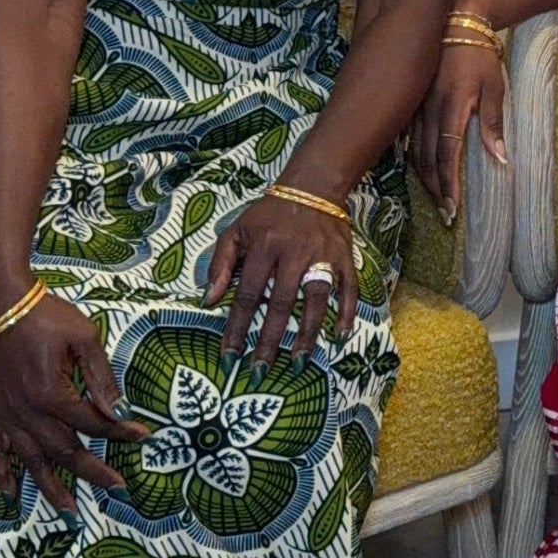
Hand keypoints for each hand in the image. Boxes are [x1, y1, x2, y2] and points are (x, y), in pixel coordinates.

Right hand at [0, 290, 147, 516]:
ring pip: (31, 460)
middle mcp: (28, 412)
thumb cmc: (43, 315)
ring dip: (51, 488)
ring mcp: (5, 415)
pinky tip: (11, 492)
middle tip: (116, 489)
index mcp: (52, 393)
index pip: (94, 423)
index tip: (142, 436)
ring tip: (69, 512)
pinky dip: (2, 472)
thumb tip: (119, 410)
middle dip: (93, 472)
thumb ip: (100, 376)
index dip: (120, 432)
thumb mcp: (83, 337)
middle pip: (65, 451)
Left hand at [205, 192, 357, 367]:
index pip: (247, 294)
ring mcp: (322, 256)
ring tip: (299, 362)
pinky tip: (340, 336)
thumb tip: (209, 301)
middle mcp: (293, 253)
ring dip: (307, 332)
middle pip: (280, 303)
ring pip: (315, 298)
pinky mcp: (344, 257)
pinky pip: (349, 287)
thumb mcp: (236, 230)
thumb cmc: (269, 214)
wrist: (313, 186)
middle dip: (269, 340)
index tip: (230, 356)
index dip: (237, 326)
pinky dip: (346, 311)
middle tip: (260, 371)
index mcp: (263, 247)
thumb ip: (220, 264)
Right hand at [410, 38, 507, 225]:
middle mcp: (429, 111)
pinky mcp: (412, 102)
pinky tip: (419, 170)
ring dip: (424, 178)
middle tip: (445, 213)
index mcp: (452, 108)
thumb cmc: (480, 57)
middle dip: (435, 189)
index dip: (448, 184)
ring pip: (415, 151)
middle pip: (428, 160)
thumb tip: (499, 159)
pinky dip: (414, 158)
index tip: (452, 207)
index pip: (447, 155)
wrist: (457, 25)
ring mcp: (417, 107)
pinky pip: (409, 137)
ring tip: (434, 197)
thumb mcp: (494, 88)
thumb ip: (494, 124)